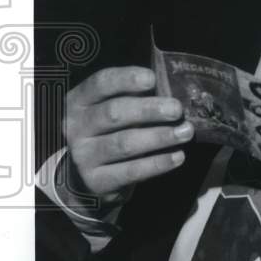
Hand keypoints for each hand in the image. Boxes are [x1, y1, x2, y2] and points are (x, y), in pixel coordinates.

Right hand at [61, 65, 192, 211]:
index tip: (152, 79)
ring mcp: (82, 156)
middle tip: (177, 109)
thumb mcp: (111, 109)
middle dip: (149, 109)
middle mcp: (75, 127)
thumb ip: (133, 97)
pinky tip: (177, 156)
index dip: (126, 79)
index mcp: (78, 101)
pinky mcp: (96, 182)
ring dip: (159, 136)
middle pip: (114, 113)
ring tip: (185, 132)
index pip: (100, 83)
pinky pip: (131, 171)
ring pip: (124, 143)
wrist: (87, 176)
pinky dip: (157, 163)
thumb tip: (170, 90)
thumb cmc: (109, 131)